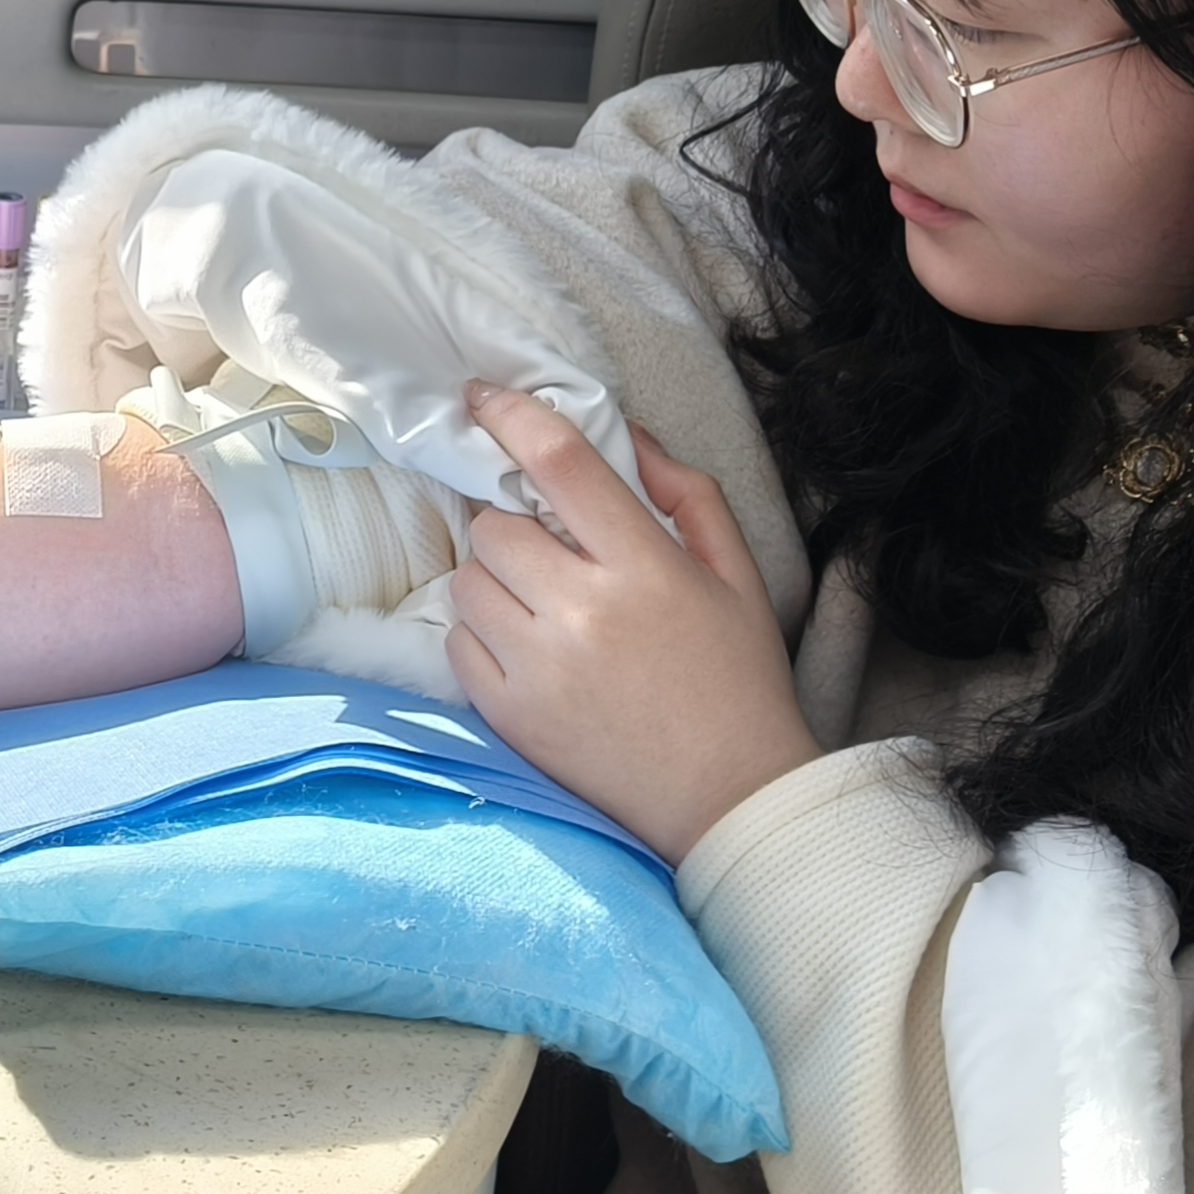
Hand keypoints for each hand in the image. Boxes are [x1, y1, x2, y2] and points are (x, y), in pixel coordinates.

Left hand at [446, 386, 820, 862]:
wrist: (727, 796)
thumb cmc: (736, 677)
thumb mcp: (736, 573)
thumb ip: (684, 494)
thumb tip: (624, 433)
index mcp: (643, 567)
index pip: (557, 461)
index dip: (510, 414)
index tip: (480, 397)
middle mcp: (582, 612)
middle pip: (495, 526)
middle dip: (514, 526)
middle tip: (550, 552)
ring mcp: (538, 667)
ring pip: (467, 581)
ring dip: (494, 580)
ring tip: (541, 605)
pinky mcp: (509, 715)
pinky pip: (457, 644)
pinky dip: (482, 636)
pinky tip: (529, 650)